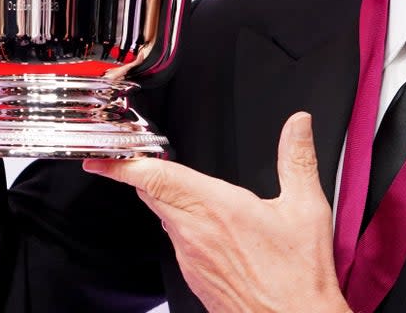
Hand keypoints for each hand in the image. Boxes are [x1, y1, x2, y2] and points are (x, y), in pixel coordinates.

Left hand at [84, 113, 350, 312]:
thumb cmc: (298, 279)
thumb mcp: (306, 209)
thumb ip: (297, 159)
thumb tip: (298, 125)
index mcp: (215, 209)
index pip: (155, 177)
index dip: (122, 164)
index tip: (99, 156)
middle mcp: (194, 234)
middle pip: (153, 194)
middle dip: (144, 173)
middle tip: (141, 158)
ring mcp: (191, 260)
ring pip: (166, 219)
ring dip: (168, 200)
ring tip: (185, 189)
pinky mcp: (195, 279)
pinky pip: (179, 244)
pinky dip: (185, 228)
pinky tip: (210, 229)